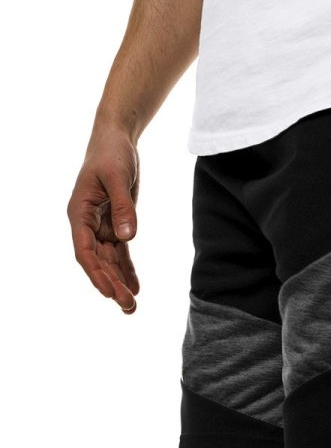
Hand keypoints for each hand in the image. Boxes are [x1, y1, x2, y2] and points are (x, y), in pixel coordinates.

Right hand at [67, 125, 140, 313]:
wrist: (116, 141)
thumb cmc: (112, 154)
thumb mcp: (118, 177)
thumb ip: (122, 208)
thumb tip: (127, 237)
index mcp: (79, 213)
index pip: (84, 250)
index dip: (96, 273)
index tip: (109, 292)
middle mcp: (87, 224)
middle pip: (97, 261)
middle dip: (111, 284)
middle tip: (128, 306)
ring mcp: (101, 226)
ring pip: (109, 261)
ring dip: (119, 282)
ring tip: (132, 306)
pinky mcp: (116, 225)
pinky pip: (120, 253)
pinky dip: (127, 270)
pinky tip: (135, 288)